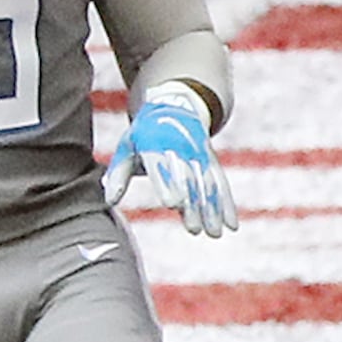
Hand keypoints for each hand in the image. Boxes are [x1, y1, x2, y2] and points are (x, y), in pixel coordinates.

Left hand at [105, 80, 236, 237]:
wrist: (176, 107)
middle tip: (195, 229)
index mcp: (155, 144)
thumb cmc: (145, 135)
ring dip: (212, 210)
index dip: (168, 184)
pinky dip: (227, 205)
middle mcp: (181, 150)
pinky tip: (231, 225)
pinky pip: (222, 185)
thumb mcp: (128, 147)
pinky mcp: (213, 163)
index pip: (162, 165)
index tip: (173, 205)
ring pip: (208, 185)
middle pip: (188, 180)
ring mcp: (200, 157)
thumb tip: (109, 201)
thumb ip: (118, 174)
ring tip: (213, 234)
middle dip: (192, 205)